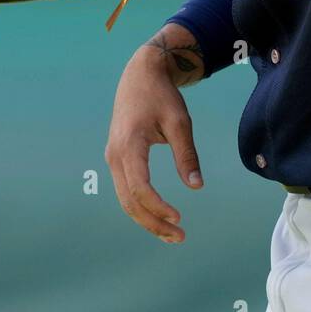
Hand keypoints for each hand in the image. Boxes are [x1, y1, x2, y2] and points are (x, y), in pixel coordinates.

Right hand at [105, 28, 205, 243]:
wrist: (140, 74)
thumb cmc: (162, 96)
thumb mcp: (180, 122)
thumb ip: (187, 155)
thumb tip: (197, 187)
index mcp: (129, 144)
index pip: (139, 187)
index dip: (157, 207)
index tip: (179, 217)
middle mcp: (115, 155)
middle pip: (129, 201)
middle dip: (153, 223)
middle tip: (180, 237)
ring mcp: (113, 157)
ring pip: (125, 199)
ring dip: (147, 219)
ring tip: (172, 234)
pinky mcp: (117, 158)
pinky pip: (126, 189)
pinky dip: (141, 206)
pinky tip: (159, 216)